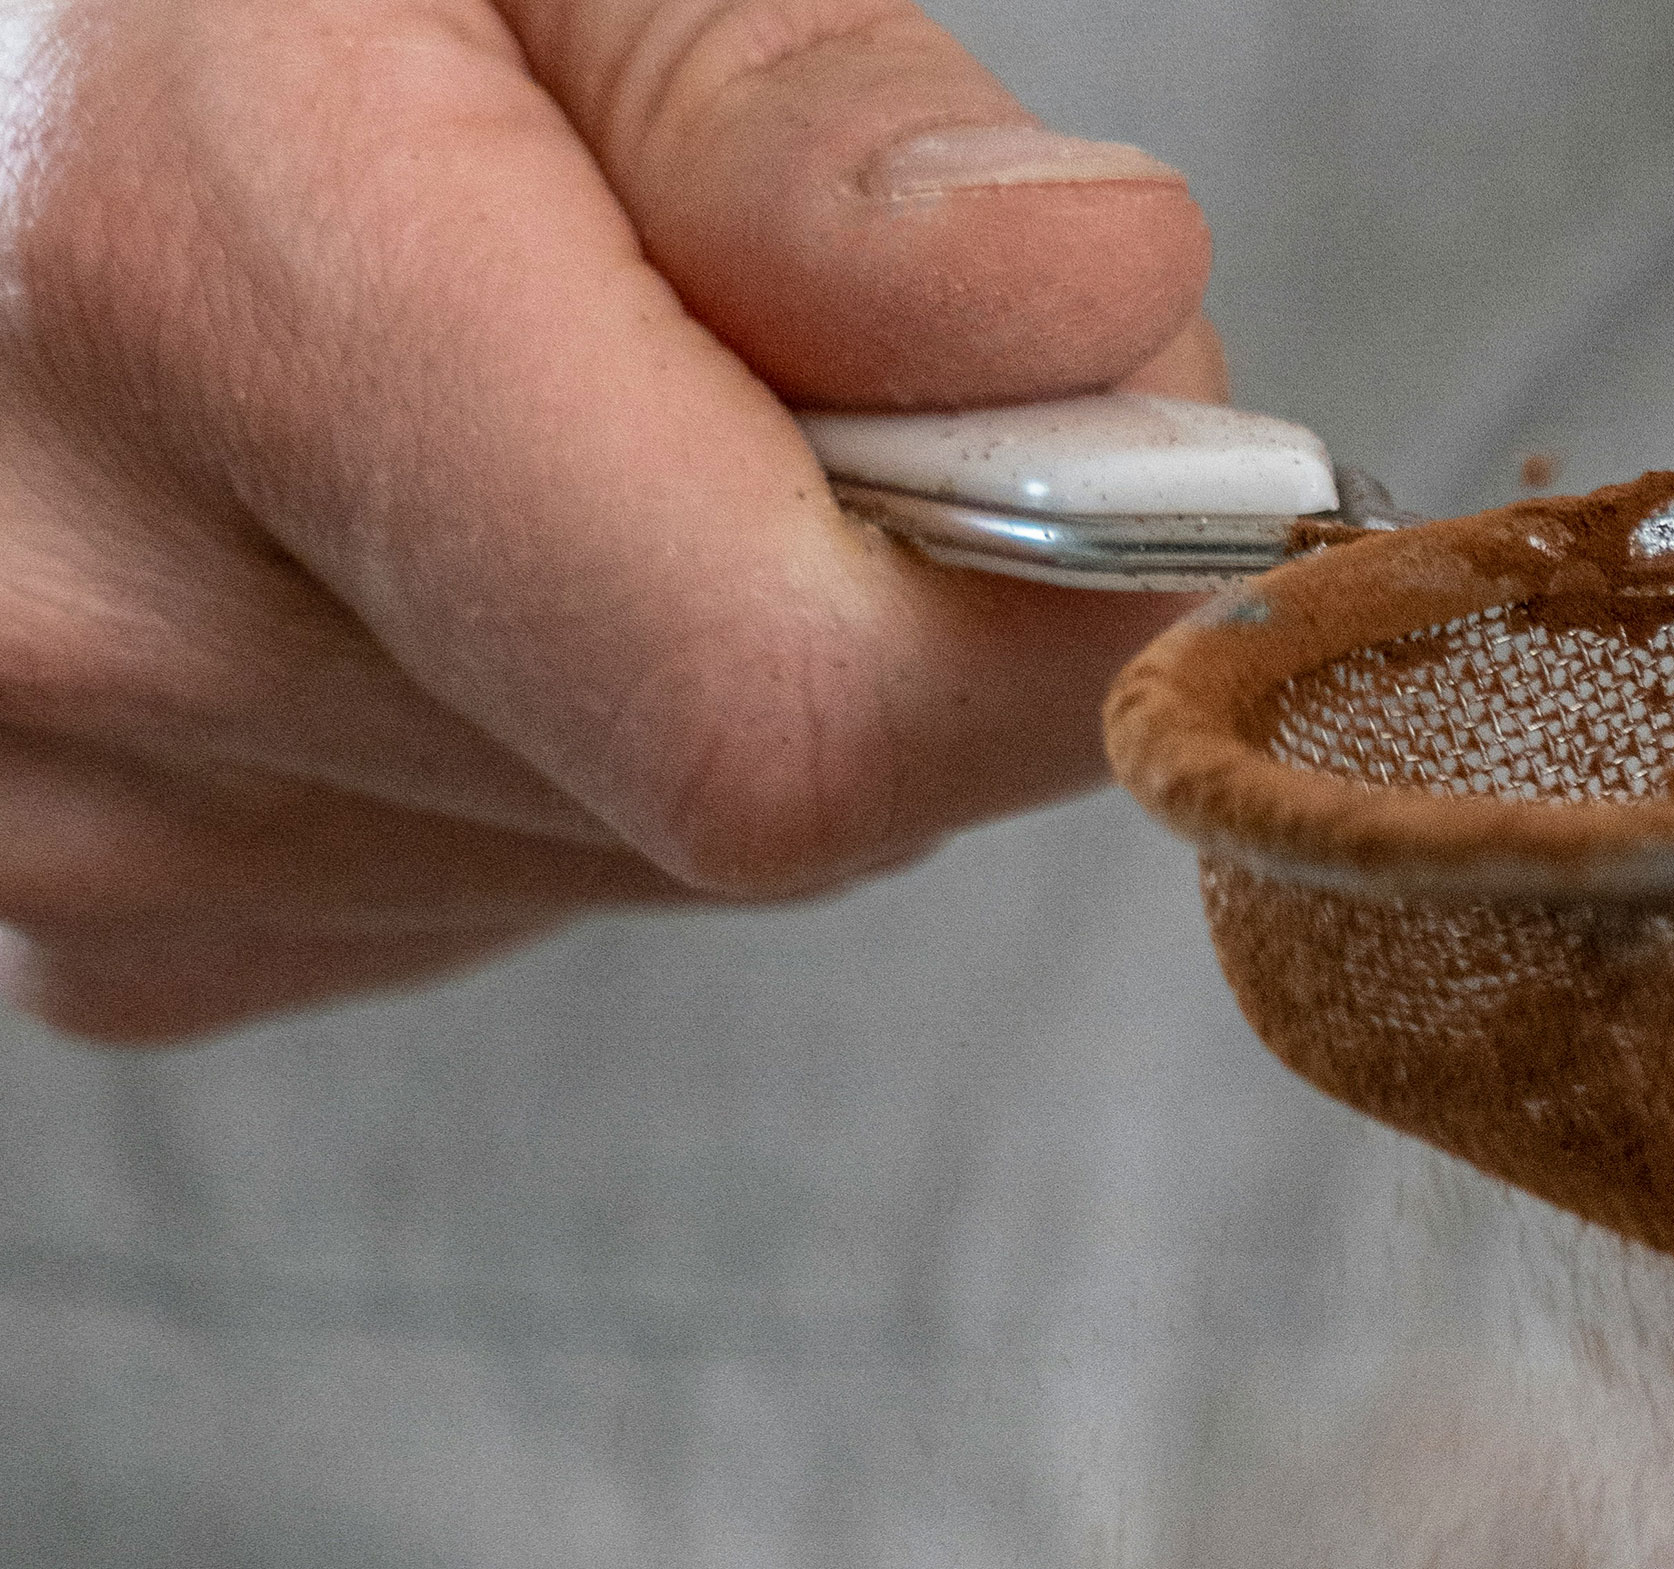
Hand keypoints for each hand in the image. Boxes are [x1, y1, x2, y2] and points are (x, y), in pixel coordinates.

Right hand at [0, 0, 1215, 1040]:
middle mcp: (97, 629)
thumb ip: (794, 107)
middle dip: (895, 579)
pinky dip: (567, 713)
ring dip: (726, 641)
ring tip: (530, 379)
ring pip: (668, 844)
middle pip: (770, 788)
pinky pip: (512, 874)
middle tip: (767, 318)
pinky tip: (426, 512)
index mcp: (187, 298)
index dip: (1058, 611)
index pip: (792, 711)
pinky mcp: (122, 927)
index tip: (1140, 453)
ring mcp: (88, 821)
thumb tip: (1097, 314)